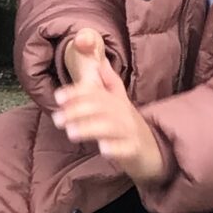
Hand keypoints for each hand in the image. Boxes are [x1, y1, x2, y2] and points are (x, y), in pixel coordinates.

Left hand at [52, 28, 166, 187]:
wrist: (154, 150)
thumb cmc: (128, 126)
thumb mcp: (119, 102)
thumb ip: (108, 83)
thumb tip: (98, 61)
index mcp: (117, 101)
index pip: (97, 92)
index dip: (77, 92)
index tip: (58, 97)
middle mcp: (124, 114)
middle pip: (101, 107)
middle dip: (78, 111)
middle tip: (58, 119)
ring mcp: (131, 132)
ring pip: (110, 127)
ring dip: (89, 128)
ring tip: (71, 133)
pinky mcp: (135, 150)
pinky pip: (126, 148)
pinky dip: (115, 148)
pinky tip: (103, 149)